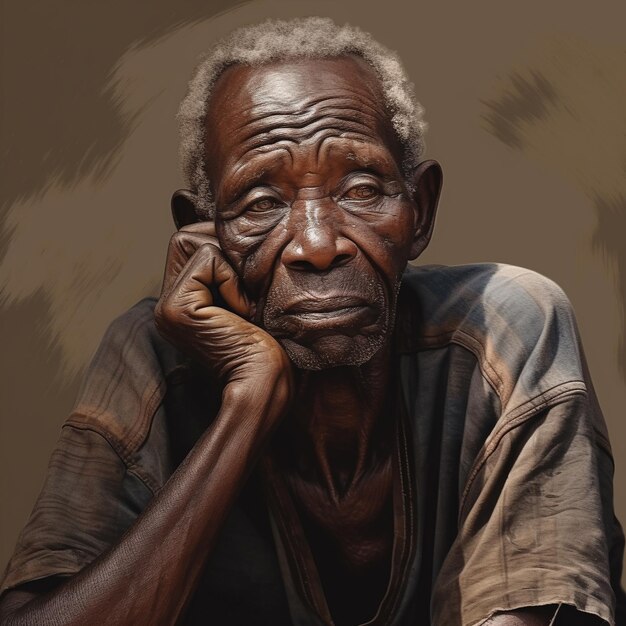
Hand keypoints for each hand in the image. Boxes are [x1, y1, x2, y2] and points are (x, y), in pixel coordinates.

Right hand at [154, 222, 292, 399]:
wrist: (266, 379)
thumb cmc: (265, 341)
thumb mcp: (244, 295)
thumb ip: (227, 267)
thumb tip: (229, 225)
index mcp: (181, 302)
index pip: (190, 243)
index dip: (224, 251)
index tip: (245, 290)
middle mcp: (166, 304)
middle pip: (186, 236)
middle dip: (223, 252)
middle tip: (244, 293)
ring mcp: (166, 306)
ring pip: (193, 241)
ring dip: (229, 268)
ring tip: (242, 305)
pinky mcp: (175, 308)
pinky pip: (206, 259)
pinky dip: (231, 280)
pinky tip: (240, 313)